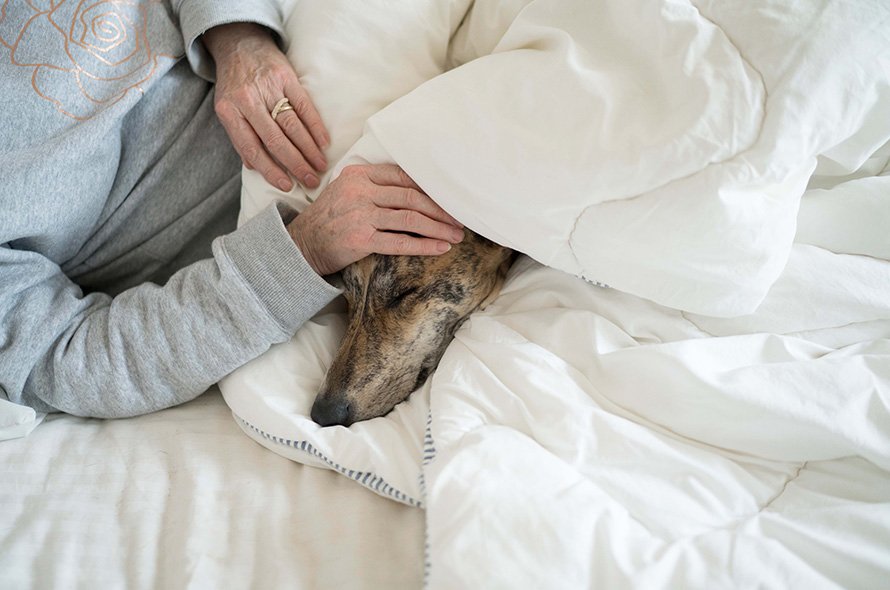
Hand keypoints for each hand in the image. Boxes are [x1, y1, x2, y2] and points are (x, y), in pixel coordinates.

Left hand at [204, 23, 329, 190]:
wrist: (239, 44)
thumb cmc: (235, 84)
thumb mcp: (227, 109)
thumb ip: (239, 137)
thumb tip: (255, 167)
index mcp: (229, 112)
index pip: (251, 148)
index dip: (270, 170)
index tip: (286, 185)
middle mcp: (248, 100)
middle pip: (275, 139)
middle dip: (295, 164)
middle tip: (310, 180)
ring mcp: (268, 88)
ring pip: (291, 125)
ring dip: (308, 149)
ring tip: (320, 166)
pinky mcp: (286, 77)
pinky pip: (304, 106)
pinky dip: (315, 126)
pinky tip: (323, 142)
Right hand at [288, 165, 464, 275]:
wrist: (302, 244)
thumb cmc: (330, 218)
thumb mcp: (347, 190)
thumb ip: (375, 185)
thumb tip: (416, 188)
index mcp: (359, 175)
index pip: (404, 176)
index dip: (430, 188)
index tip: (449, 198)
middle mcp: (360, 192)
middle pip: (411, 198)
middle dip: (441, 210)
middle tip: (459, 219)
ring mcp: (360, 216)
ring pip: (410, 220)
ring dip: (438, 228)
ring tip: (456, 236)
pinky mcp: (361, 240)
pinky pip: (400, 243)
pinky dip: (424, 246)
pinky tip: (440, 248)